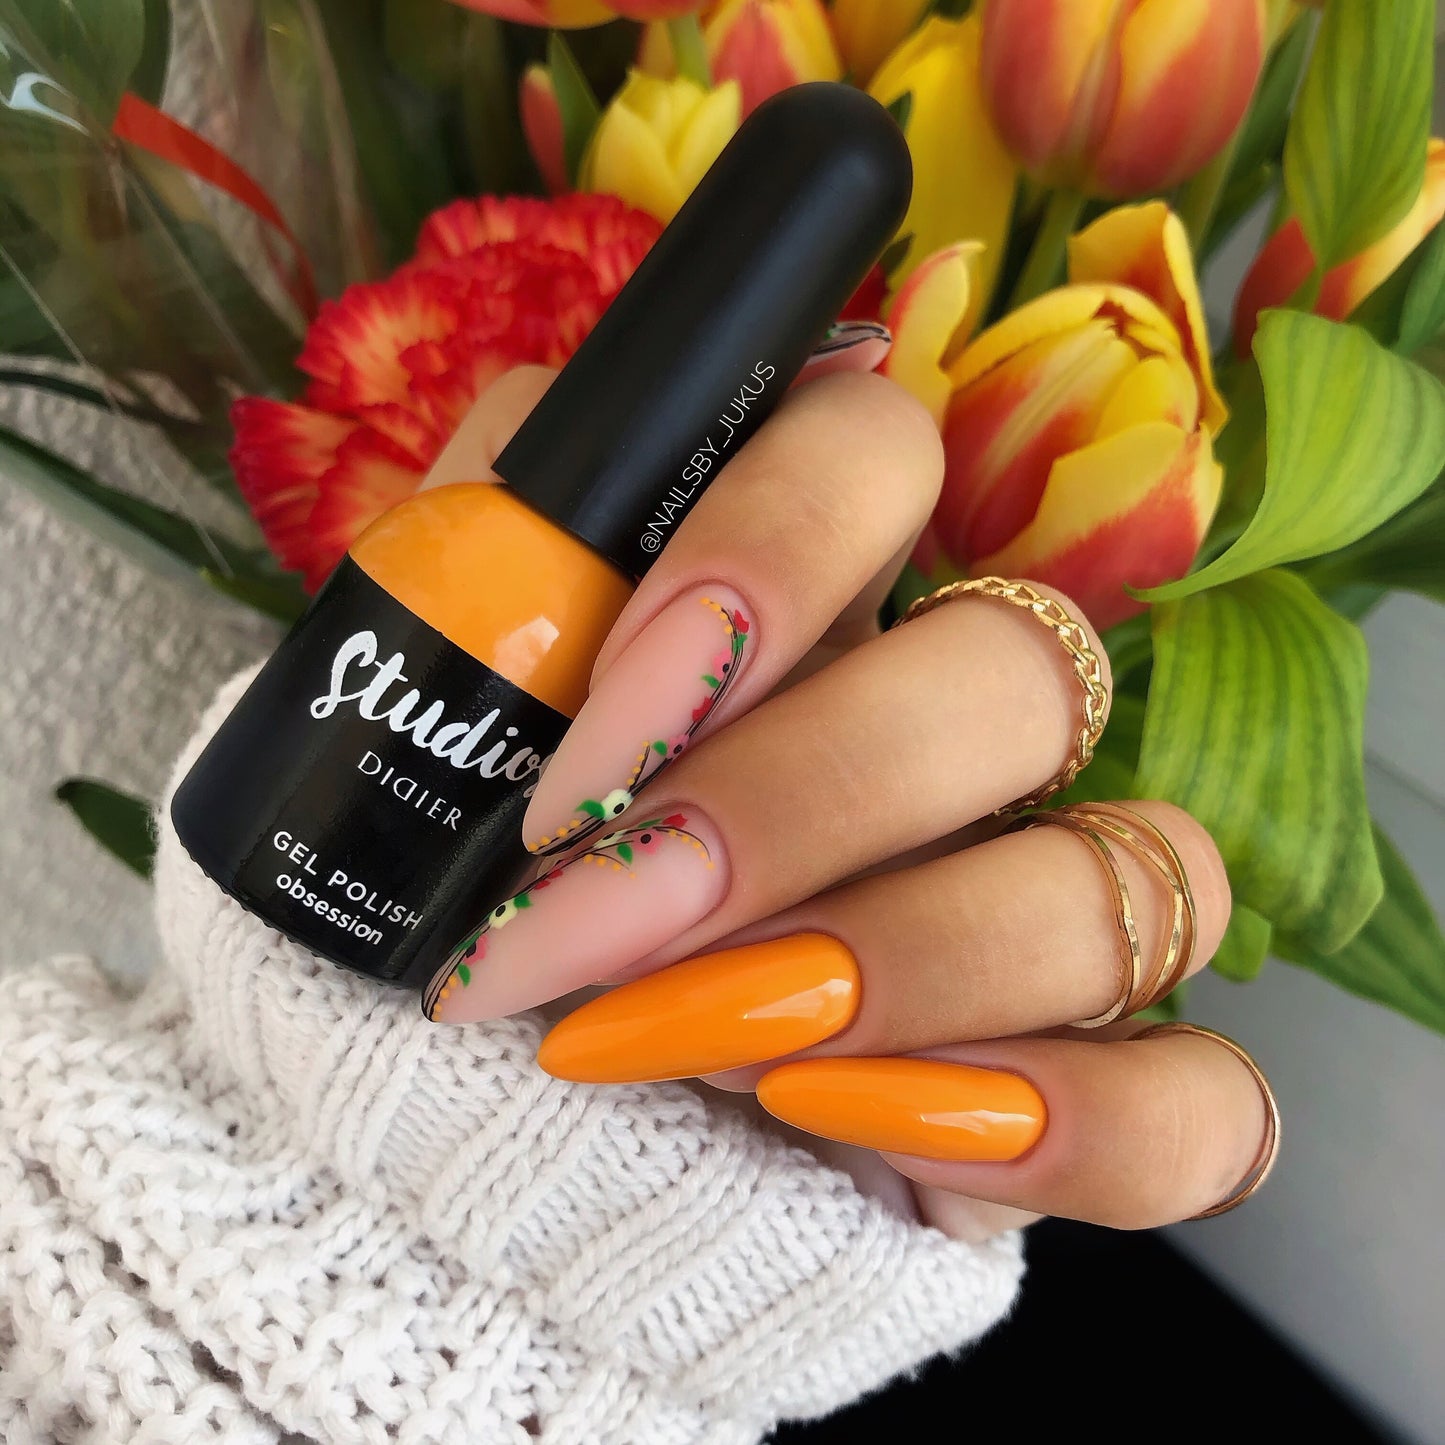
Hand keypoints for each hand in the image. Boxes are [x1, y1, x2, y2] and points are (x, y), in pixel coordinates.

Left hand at [424, 360, 1270, 1240]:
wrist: (508, 1113)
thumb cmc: (486, 896)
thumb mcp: (443, 726)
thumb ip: (478, 593)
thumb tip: (524, 532)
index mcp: (819, 595)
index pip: (880, 454)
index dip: (761, 565)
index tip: (585, 751)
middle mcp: (959, 724)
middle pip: (1016, 673)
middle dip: (799, 803)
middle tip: (602, 913)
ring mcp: (1047, 898)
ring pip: (1141, 869)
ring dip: (906, 964)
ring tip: (695, 1043)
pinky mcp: (1088, 1080)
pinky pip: (1203, 1099)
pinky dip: (1064, 1127)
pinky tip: (853, 1123)